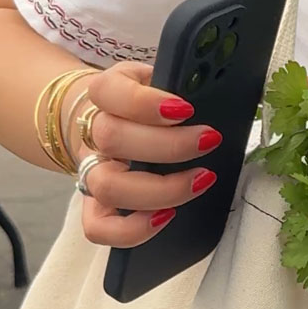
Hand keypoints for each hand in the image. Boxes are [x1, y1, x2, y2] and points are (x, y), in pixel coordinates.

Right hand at [72, 62, 221, 247]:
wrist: (110, 117)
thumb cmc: (148, 102)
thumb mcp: (161, 78)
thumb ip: (180, 84)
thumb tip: (216, 99)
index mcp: (107, 92)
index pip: (110, 91)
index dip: (145, 103)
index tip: (185, 108)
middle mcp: (92, 132)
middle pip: (111, 138)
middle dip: (168, 145)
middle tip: (210, 140)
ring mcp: (91, 170)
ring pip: (107, 185)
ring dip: (160, 189)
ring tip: (202, 180)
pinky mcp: (95, 204)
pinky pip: (97, 227)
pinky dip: (131, 230)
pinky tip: (167, 217)